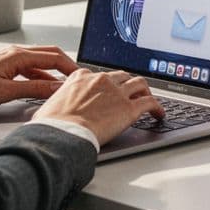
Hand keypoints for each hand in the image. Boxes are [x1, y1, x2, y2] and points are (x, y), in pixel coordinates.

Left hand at [0, 45, 78, 113]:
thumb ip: (35, 89)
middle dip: (66, 67)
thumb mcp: (6, 92)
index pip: (54, 56)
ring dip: (53, 74)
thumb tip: (57, 88)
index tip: (82, 78)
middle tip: (79, 80)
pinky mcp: (1, 70)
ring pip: (38, 64)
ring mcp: (7, 61)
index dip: (71, 68)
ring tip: (63, 87)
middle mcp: (13, 54)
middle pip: (49, 56)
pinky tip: (41, 90)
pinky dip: (39, 78)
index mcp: (17, 55)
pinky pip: (28, 71)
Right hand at [32, 69, 163, 145]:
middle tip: (131, 93)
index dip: (107, 83)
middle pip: (122, 76)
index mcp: (81, 77)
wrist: (61, 134)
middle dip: (128, 84)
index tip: (109, 90)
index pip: (100, 75)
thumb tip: (53, 113)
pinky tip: (159, 114)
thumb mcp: (50, 106)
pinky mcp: (129, 108)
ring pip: (140, 84)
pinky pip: (150, 103)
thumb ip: (60, 103)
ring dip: (145, 91)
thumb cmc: (51, 125)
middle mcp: (101, 80)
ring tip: (148, 99)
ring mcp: (117, 92)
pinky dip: (157, 107)